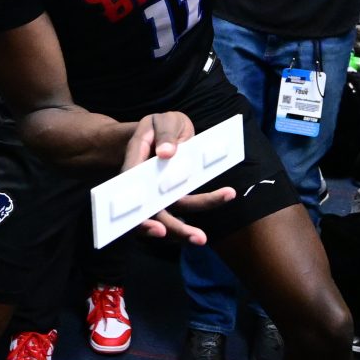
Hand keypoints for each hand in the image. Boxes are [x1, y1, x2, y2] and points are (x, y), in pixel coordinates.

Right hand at [121, 111, 235, 243]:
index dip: (143, 218)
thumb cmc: (157, 126)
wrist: (157, 131)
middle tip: (198, 238)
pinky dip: (205, 204)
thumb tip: (166, 153)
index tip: (159, 229)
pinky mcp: (174, 194)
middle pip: (153, 215)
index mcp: (134, 166)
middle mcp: (143, 186)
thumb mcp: (161, 121)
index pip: (134, 196)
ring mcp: (158, 193)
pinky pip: (186, 206)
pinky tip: (224, 196)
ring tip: (205, 236)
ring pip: (169, 217)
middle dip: (174, 230)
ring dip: (186, 230)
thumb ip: (164, 133)